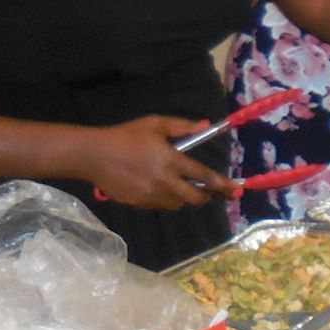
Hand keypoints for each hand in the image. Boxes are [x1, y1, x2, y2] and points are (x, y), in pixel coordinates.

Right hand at [81, 116, 230, 208]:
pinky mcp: (139, 204)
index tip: (235, 189)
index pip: (204, 177)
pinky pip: (160, 206)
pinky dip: (166, 199)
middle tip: (206, 189)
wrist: (93, 155)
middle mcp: (164, 182)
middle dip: (205, 195)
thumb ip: (182, 127)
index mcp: (171, 161)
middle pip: (195, 198)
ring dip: (185, 198)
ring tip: (180, 185)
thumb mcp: (155, 124)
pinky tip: (159, 187)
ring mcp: (151, 195)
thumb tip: (206, 125)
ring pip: (178, 204)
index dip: (222, 184)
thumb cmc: (125, 136)